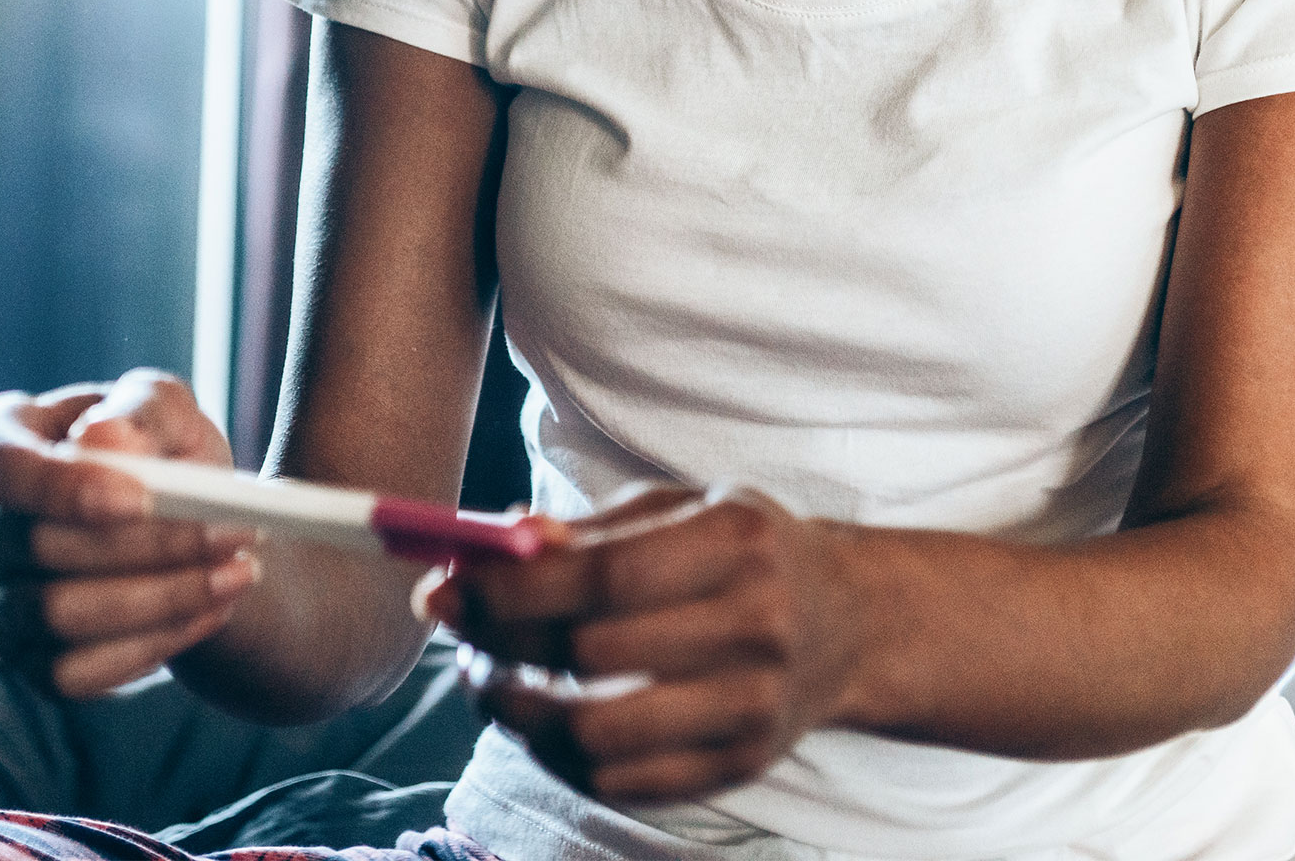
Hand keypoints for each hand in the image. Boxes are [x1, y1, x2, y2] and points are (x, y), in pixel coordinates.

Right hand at [0, 369, 261, 697]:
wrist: (187, 517)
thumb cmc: (162, 444)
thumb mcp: (165, 404)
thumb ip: (140, 409)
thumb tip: (103, 438)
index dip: (59, 486)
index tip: (142, 499)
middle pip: (39, 546)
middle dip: (147, 543)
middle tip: (237, 531)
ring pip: (60, 616)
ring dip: (164, 596)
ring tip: (241, 570)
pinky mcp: (26, 658)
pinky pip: (75, 673)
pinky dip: (154, 643)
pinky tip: (213, 609)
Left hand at [424, 486, 862, 804]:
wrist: (847, 623)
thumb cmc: (741, 551)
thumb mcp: (678, 509)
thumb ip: (586, 531)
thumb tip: (494, 542)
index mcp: (735, 543)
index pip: (604, 577)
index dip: (512, 589)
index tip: (446, 586)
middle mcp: (754, 626)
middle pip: (592, 656)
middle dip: (500, 646)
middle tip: (456, 631)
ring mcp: (753, 708)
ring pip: (598, 737)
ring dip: (518, 716)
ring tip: (489, 682)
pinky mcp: (741, 768)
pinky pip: (622, 784)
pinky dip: (558, 759)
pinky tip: (538, 724)